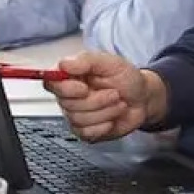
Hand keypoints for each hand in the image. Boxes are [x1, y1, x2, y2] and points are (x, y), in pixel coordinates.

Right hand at [44, 49, 158, 139]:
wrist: (143, 99)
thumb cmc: (126, 79)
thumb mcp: (110, 62)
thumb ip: (86, 61)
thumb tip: (64, 64)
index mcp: (71, 76)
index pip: (51, 83)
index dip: (65, 88)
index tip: (83, 87)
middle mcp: (70, 96)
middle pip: (67, 104)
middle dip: (97, 100)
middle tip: (114, 93)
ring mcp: (76, 115)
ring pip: (79, 119)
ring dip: (105, 111)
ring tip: (117, 103)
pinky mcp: (86, 131)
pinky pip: (87, 133)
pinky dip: (104, 125)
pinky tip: (112, 118)